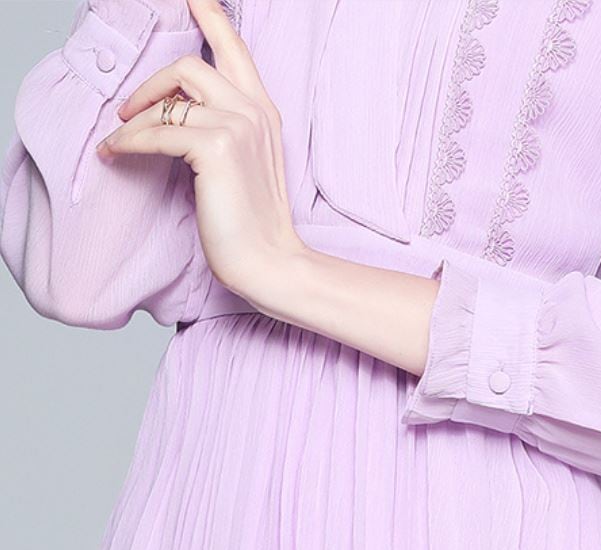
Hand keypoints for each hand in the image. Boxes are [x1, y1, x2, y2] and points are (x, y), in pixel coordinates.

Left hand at [94, 0, 307, 291]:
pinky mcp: (216, 149)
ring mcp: (238, 126)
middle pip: (190, 65)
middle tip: (130, 111)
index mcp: (263, 110)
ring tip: (120, 139)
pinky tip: (116, 155)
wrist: (270, 260)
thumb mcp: (247, 161)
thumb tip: (178, 111)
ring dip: (135, 117)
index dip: (209, 17)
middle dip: (150, 85)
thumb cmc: (255, 219)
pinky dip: (127, 143)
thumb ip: (225, 126)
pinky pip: (155, 133)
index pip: (234, 48)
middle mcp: (254, 110)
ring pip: (169, 99)